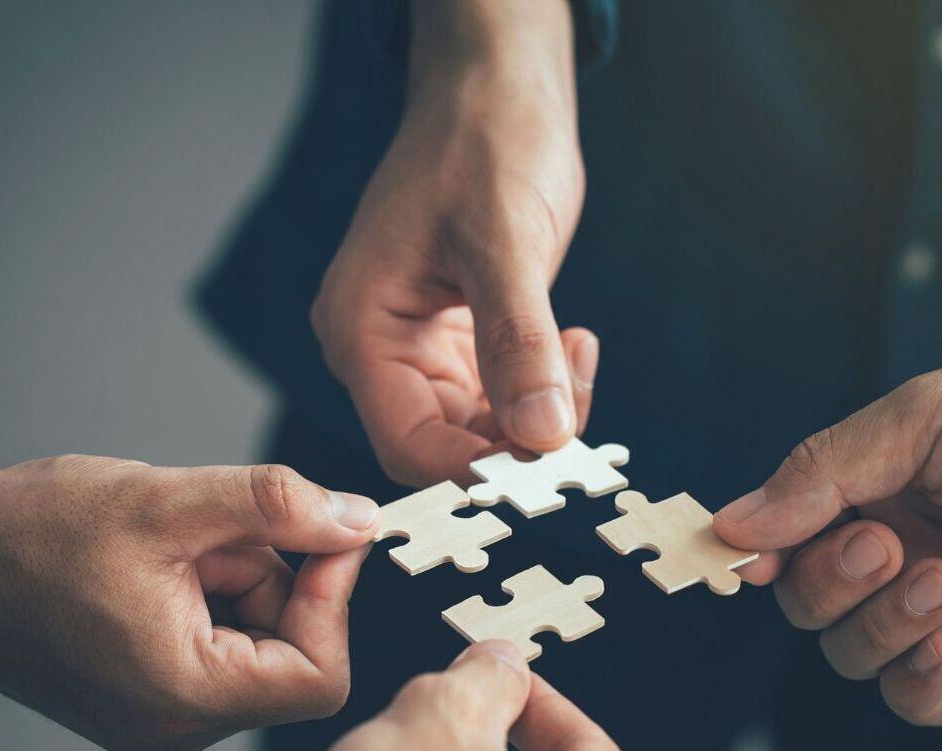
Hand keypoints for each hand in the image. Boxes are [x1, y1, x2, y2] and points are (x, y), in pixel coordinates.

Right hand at [0, 455, 377, 750]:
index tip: (328, 532)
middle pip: (293, 654)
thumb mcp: (169, 502)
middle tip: (211, 532)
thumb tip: (359, 520)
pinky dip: (215, 595)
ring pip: (260, 643)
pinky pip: (225, 647)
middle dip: (272, 578)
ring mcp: (166, 721)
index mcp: (185, 699)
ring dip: (239, 579)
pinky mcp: (154, 701)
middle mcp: (179, 730)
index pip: (321, 676)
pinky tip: (162, 567)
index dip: (337, 598)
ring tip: (170, 547)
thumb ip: (279, 507)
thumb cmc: (32, 536)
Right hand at [310, 0, 595, 485]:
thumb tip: (542, 437)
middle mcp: (379, 351)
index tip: (548, 467)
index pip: (409, 444)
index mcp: (360, 331)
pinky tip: (573, 344)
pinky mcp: (458, 342)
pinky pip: (499, 397)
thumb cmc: (482, 143)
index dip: (477, 469)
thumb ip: (519, 344)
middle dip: (517, 443)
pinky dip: (542, 388)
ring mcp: (418, 349)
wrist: (494, 90)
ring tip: (578, 354)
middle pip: (445, 446)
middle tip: (580, 413)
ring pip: (478, 429)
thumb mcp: (504, 243)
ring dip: (538, 416)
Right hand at [715, 339, 941, 724]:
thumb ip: (823, 472)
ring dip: (879, 623)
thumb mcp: (926, 416)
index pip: (787, 530)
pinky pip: (915, 700)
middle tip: (884, 546)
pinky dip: (912, 678)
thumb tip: (731, 525)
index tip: (740, 559)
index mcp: (881, 484)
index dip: (756, 550)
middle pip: (807, 599)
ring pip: (852, 652)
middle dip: (828, 580)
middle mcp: (904, 549)